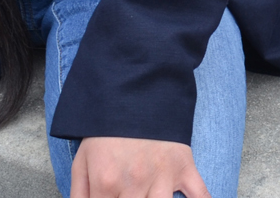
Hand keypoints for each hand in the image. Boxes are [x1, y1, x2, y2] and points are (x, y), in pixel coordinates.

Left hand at [72, 137, 208, 197]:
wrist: (135, 91)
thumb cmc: (106, 131)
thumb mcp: (82, 160)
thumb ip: (80, 194)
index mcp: (107, 183)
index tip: (111, 197)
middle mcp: (135, 184)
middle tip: (130, 193)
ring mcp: (162, 176)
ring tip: (148, 196)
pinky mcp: (184, 167)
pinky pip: (199, 194)